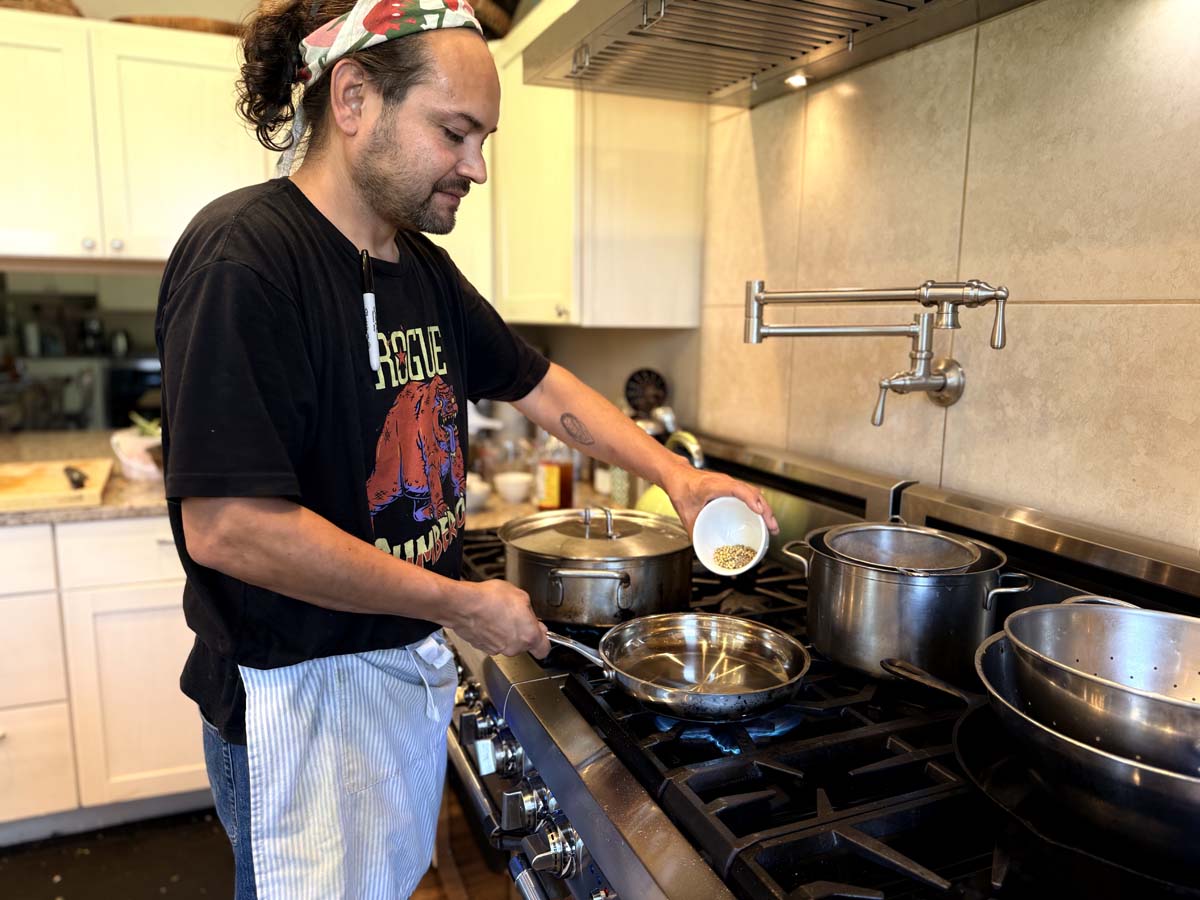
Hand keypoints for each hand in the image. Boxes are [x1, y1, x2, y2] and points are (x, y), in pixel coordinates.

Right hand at [456, 580, 550, 658]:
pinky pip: (492, 642)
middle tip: (516, 615)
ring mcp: (497, 649)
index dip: (543, 639)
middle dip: (522, 631)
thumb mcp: (520, 596)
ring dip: (506, 632)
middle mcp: (513, 647)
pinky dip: (492, 633)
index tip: (540, 631)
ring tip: (499, 614)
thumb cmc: (489, 599)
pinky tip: (488, 618)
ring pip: (507, 643)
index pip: (544, 649)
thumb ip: (529, 611)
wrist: (463, 604)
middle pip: (524, 644)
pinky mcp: (482, 647)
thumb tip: (529, 615)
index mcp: (528, 635)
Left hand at [660, 462, 779, 537]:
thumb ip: (693, 531)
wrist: (676, 474)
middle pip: (752, 491)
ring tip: (772, 525)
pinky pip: (749, 492)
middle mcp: (724, 482)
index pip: (737, 488)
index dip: (750, 499)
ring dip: (764, 507)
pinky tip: (762, 516)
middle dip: (765, 509)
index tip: (759, 511)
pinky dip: (758, 504)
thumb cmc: (680, 486)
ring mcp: (729, 482)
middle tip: (772, 527)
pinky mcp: (730, 486)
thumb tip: (701, 548)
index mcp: (712, 485)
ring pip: (753, 492)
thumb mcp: (685, 513)